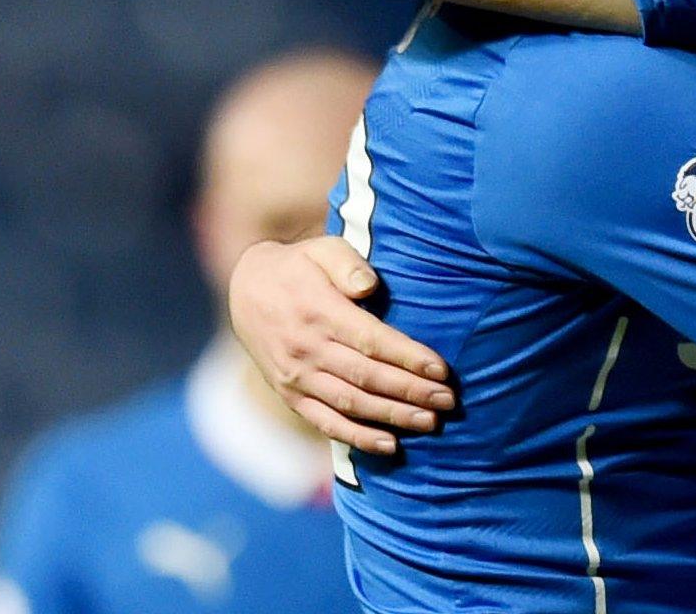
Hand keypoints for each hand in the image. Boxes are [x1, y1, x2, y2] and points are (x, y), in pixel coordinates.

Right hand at [229, 236, 456, 453]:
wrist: (246, 290)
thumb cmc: (299, 266)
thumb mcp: (321, 249)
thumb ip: (347, 263)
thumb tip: (370, 285)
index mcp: (318, 311)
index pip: (371, 340)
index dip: (408, 357)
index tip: (441, 370)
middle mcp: (306, 349)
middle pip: (367, 377)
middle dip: (411, 391)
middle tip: (449, 401)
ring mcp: (296, 377)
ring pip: (351, 403)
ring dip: (393, 416)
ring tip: (430, 422)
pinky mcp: (290, 396)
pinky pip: (325, 422)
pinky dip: (357, 438)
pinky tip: (389, 446)